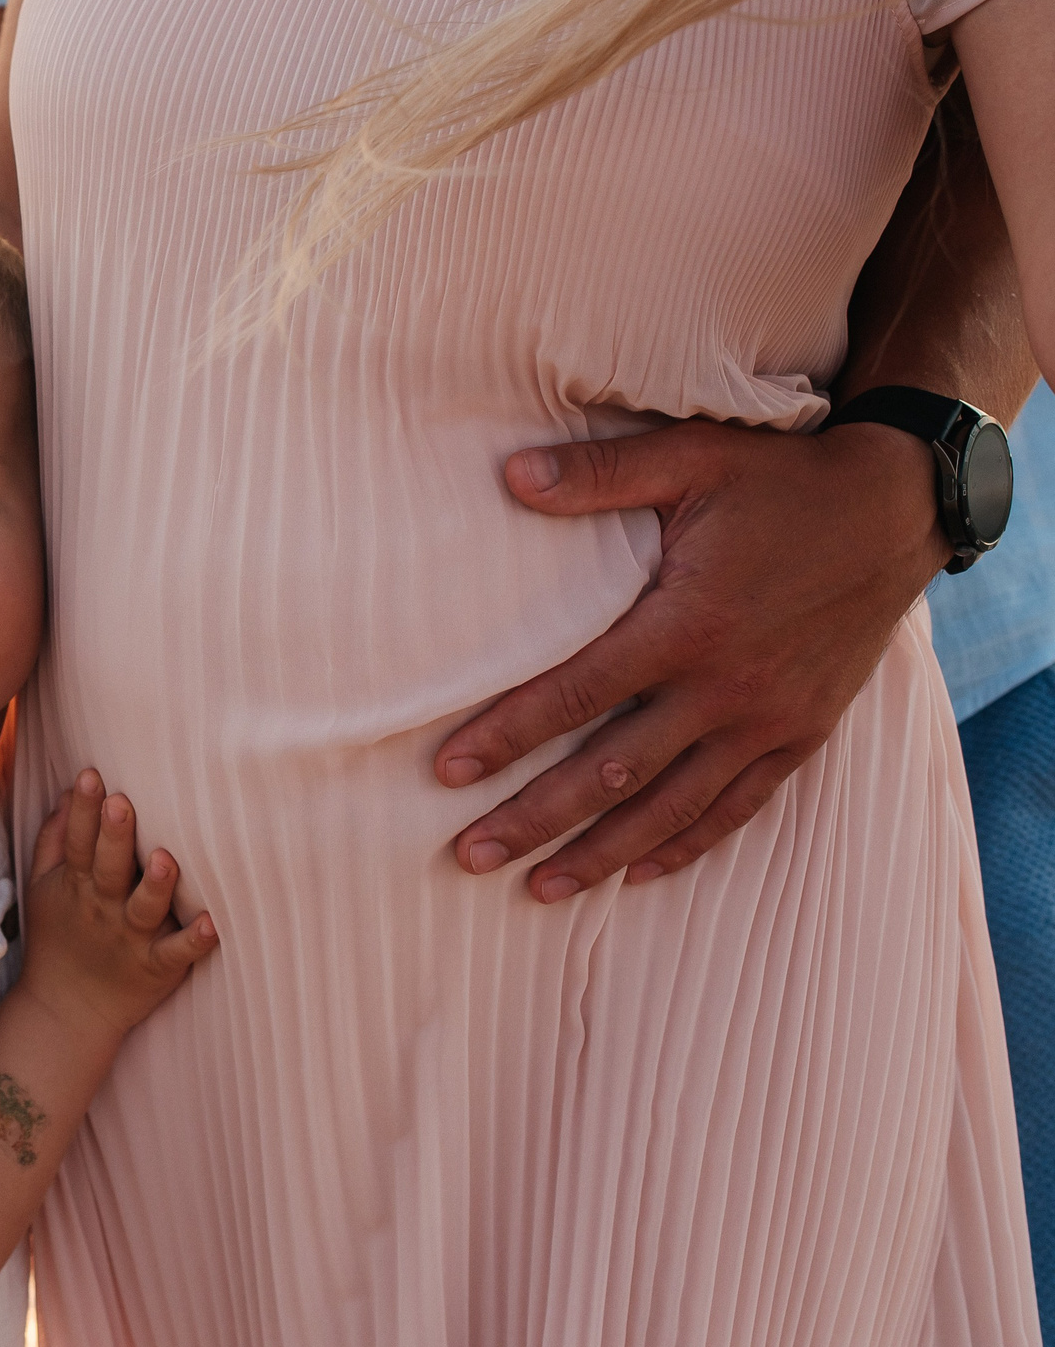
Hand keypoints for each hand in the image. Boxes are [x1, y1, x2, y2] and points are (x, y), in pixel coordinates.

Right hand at [20, 769, 214, 1041]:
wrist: (66, 1010)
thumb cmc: (59, 939)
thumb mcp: (42, 888)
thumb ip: (53, 841)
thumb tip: (67, 795)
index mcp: (76, 885)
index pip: (77, 842)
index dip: (82, 809)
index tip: (90, 776)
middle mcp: (102, 909)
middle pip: (109, 867)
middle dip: (115, 835)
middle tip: (122, 802)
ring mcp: (130, 939)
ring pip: (145, 908)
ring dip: (156, 885)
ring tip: (166, 859)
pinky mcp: (156, 968)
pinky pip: (177, 954)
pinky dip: (195, 941)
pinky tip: (212, 924)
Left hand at [435, 418, 945, 900]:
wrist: (898, 510)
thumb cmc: (783, 481)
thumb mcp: (691, 458)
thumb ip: (600, 475)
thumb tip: (509, 474)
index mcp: (687, 625)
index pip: (575, 696)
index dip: (506, 738)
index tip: (449, 773)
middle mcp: (727, 688)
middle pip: (612, 772)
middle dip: (535, 818)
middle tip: (469, 855)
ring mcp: (770, 719)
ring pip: (672, 808)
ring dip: (601, 852)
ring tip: (539, 888)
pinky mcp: (803, 734)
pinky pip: (737, 807)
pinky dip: (685, 844)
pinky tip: (637, 873)